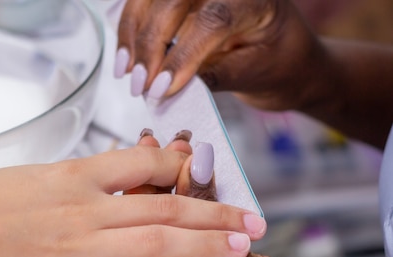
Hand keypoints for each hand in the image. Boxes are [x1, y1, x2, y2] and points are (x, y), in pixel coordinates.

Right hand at [114, 0, 324, 111]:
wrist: (291, 57)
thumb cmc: (282, 66)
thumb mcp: (254, 75)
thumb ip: (214, 77)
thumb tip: (167, 87)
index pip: (212, 19)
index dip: (181, 55)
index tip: (161, 88)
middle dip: (150, 43)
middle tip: (140, 85)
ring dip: (133, 33)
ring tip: (125, 72)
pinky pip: (148, 2)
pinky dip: (131, 26)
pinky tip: (125, 55)